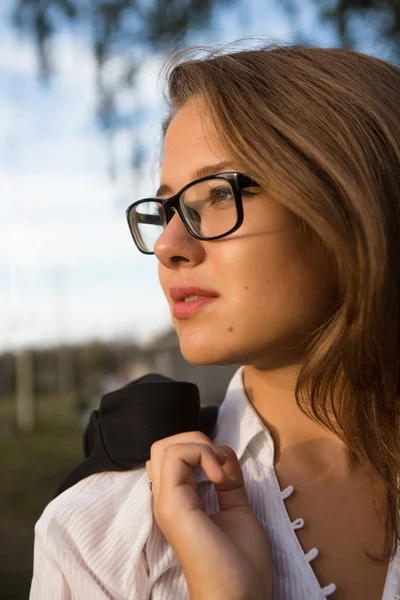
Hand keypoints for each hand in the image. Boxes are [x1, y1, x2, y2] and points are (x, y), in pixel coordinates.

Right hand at [146, 431, 270, 599]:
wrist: (240, 598)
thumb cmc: (240, 564)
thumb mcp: (237, 510)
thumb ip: (230, 481)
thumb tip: (225, 450)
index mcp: (179, 502)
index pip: (171, 457)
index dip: (198, 450)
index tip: (225, 468)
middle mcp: (167, 499)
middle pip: (163, 447)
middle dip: (194, 441)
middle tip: (218, 463)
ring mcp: (167, 502)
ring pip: (165, 447)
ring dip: (198, 445)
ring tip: (219, 469)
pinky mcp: (173, 505)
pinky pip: (175, 457)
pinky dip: (200, 454)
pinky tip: (219, 476)